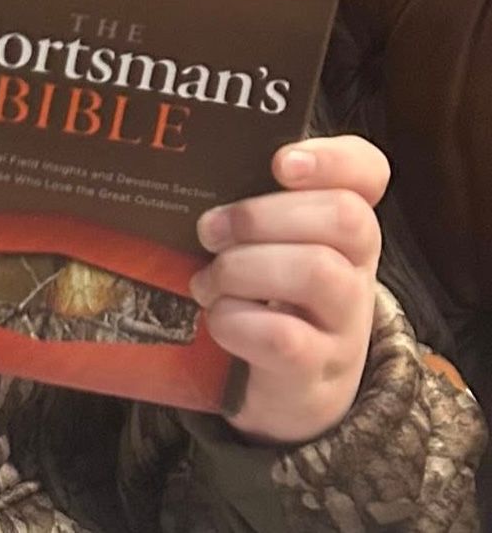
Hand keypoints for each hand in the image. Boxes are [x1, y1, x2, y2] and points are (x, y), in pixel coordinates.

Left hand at [190, 135, 388, 445]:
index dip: (333, 159)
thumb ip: (240, 205)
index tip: (281, 162)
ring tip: (208, 281)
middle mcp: (354, 270)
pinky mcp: (314, 373)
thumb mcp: (257, 245)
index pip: (367, 173)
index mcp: (338, 227)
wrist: (270, 389)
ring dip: (244, 269)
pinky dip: (235, 321)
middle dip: (263, 216)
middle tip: (209, 231)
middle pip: (347, 218)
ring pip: (319, 272)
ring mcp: (342, 326)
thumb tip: (181, 171)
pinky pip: (283, 337)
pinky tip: (216, 318)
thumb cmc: (256, 298)